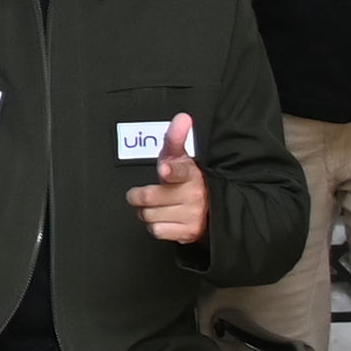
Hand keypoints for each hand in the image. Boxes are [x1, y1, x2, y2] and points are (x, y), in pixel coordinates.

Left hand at [128, 115, 206, 244]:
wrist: (212, 207)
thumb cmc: (187, 179)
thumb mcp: (180, 156)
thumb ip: (176, 137)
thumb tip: (182, 118)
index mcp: (190, 173)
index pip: (180, 171)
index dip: (171, 170)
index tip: (165, 169)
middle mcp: (192, 194)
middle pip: (149, 197)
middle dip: (138, 196)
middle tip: (139, 194)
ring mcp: (191, 215)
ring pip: (150, 215)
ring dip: (146, 212)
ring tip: (154, 206)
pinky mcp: (187, 232)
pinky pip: (157, 231)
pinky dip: (155, 226)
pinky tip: (162, 219)